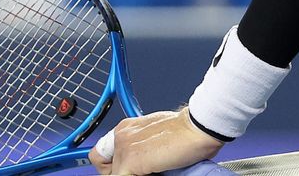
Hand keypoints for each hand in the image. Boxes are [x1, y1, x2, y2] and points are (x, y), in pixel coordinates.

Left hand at [89, 109, 222, 174]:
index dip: (112, 167)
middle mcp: (121, 135)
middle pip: (102, 165)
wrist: (196, 127)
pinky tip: (152, 174)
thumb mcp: (157, 139)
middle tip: (138, 173)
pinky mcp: (131, 160)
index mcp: (126, 128)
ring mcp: (124, 147)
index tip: (126, 171)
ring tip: (151, 171)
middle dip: (118, 173)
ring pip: (112, 174)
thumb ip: (143, 149)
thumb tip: (142, 164)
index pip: (103, 154)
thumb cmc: (187, 133)